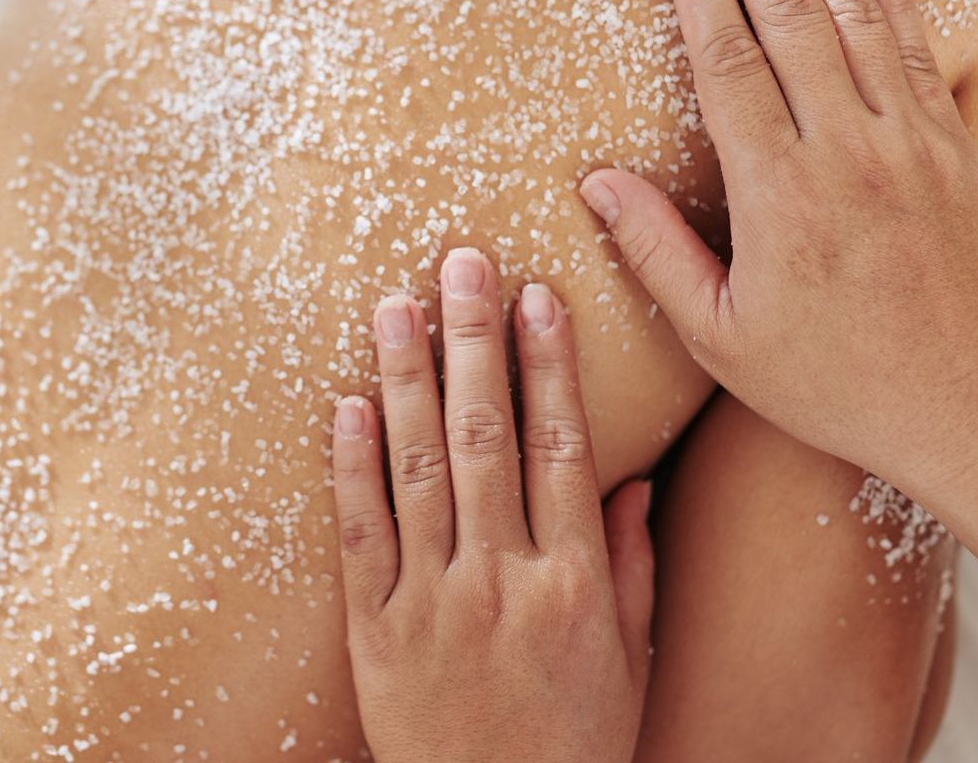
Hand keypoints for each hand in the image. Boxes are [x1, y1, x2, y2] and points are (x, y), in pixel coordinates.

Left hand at [330, 248, 653, 762]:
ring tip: (398, 303)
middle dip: (474, 341)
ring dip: (408, 378)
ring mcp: (432, 602)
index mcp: (571, 583)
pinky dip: (352, 466)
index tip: (537, 296)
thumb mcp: (627, 662)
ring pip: (418, 468)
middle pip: (485, 438)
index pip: (561, 448)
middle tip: (462, 262)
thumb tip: (627, 479)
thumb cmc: (571, 744)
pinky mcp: (373, 630)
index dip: (548, 366)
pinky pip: (361, 535)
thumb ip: (629, 567)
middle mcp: (501, 580)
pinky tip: (348, 403)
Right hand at [577, 0, 977, 484]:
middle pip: (793, 19)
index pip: (729, 66)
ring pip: (861, 20)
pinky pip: (921, 56)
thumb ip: (656, 250)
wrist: (965, 407)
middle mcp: (845, 153)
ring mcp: (908, 146)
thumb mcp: (720, 334)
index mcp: (777, 195)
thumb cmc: (830, 381)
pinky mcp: (954, 153)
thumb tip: (595, 180)